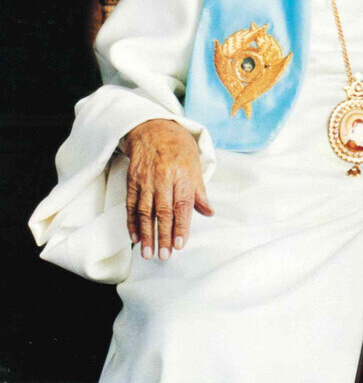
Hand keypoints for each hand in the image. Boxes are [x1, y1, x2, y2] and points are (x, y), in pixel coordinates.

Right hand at [124, 119, 213, 260]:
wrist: (153, 129)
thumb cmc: (179, 148)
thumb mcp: (195, 165)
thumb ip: (199, 192)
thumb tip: (209, 212)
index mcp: (182, 174)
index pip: (182, 204)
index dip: (181, 225)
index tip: (179, 244)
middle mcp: (163, 178)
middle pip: (163, 211)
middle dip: (163, 235)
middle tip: (164, 255)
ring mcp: (146, 180)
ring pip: (145, 211)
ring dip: (146, 234)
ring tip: (147, 253)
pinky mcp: (132, 181)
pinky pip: (131, 205)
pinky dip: (132, 223)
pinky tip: (135, 238)